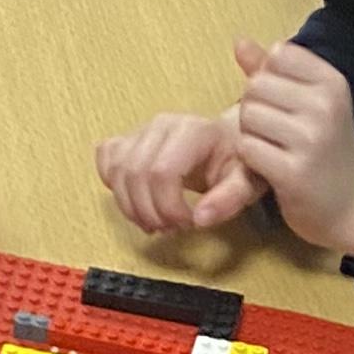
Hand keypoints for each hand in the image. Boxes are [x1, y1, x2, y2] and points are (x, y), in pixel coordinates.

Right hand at [94, 103, 260, 237]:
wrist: (230, 143)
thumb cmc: (238, 162)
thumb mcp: (247, 183)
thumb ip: (229, 200)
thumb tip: (200, 219)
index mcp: (192, 131)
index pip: (161, 172)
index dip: (168, 208)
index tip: (188, 223)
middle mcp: (161, 125)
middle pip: (135, 174)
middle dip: (149, 212)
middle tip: (171, 228)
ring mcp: (141, 131)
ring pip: (117, 172)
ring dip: (131, 207)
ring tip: (156, 221)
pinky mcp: (128, 140)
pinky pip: (106, 162)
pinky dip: (114, 188)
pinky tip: (137, 201)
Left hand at [228, 39, 353, 257]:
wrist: (353, 204)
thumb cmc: (326, 150)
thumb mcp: (310, 104)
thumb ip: (273, 72)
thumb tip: (240, 42)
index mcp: (333, 82)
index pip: (279, 54)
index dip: (269, 77)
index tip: (285, 103)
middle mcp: (326, 105)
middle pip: (257, 86)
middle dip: (255, 108)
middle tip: (274, 132)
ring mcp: (311, 139)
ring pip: (248, 116)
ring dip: (250, 134)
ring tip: (272, 149)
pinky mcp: (294, 171)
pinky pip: (247, 148)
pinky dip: (250, 160)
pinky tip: (269, 168)